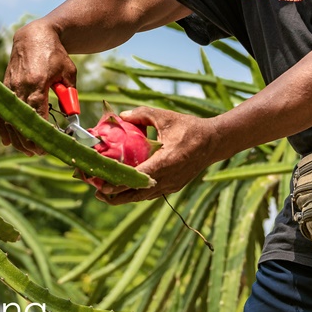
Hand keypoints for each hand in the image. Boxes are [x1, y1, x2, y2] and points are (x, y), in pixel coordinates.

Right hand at [0, 20, 75, 155]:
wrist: (34, 36)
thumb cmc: (55, 54)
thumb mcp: (68, 73)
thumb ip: (70, 96)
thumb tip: (71, 118)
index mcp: (36, 82)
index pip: (36, 114)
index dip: (41, 132)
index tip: (48, 145)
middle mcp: (19, 86)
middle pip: (21, 120)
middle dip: (29, 140)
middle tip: (40, 152)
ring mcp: (9, 87)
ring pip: (9, 119)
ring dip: (17, 138)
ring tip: (28, 151)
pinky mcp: (4, 87)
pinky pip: (2, 111)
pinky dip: (4, 127)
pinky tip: (8, 142)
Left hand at [93, 107, 216, 204]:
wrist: (214, 142)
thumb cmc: (189, 128)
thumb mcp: (165, 116)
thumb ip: (142, 114)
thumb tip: (121, 115)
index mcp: (166, 161)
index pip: (139, 177)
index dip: (120, 183)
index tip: (103, 186)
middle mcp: (169, 177)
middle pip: (138, 193)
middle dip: (117, 196)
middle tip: (98, 193)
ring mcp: (172, 184)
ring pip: (145, 196)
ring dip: (126, 197)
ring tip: (107, 195)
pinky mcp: (174, 186)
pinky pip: (152, 193)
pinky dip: (138, 193)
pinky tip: (126, 190)